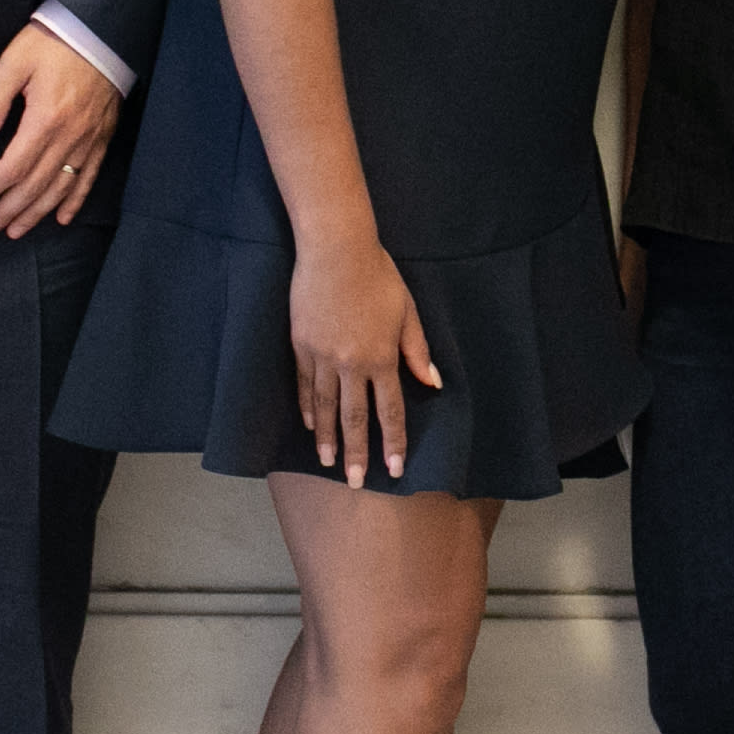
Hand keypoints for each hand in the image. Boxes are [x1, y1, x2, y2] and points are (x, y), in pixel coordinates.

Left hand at [0, 18, 121, 238]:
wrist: (101, 29)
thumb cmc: (53, 42)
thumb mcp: (14, 62)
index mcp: (44, 120)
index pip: (12, 168)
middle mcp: (69, 137)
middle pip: (34, 186)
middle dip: (8, 211)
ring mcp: (88, 140)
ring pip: (60, 189)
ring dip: (36, 213)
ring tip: (15, 231)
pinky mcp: (102, 138)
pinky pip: (89, 178)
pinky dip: (75, 202)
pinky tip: (61, 218)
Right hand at [289, 231, 442, 487]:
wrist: (335, 250)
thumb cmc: (378, 276)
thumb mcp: (407, 312)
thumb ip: (417, 351)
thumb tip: (432, 383)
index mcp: (382, 357)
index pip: (390, 411)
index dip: (393, 443)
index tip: (394, 469)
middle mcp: (351, 364)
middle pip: (355, 418)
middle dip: (357, 453)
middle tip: (355, 483)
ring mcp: (322, 356)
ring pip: (325, 407)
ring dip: (328, 438)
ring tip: (328, 462)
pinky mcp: (301, 345)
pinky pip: (304, 385)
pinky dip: (307, 408)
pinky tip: (311, 426)